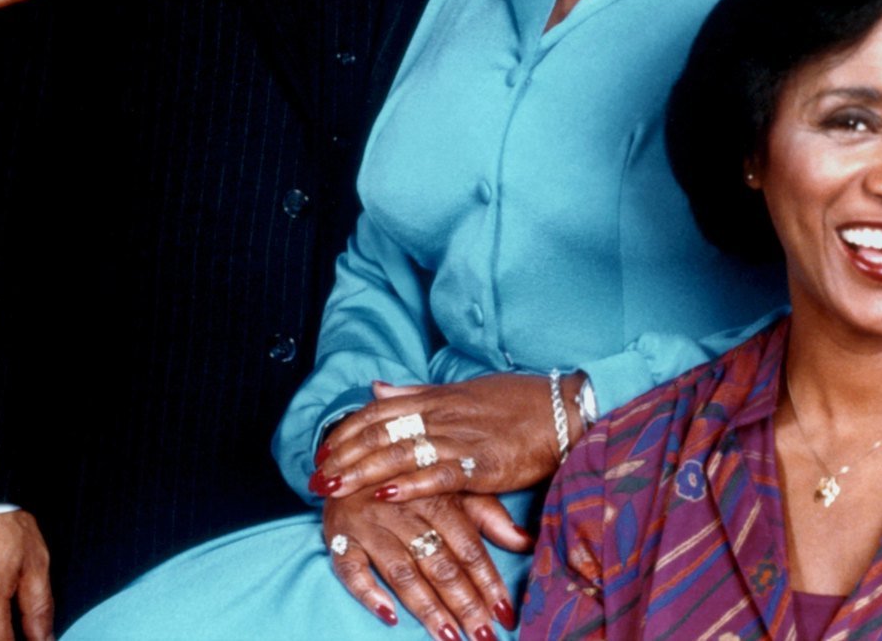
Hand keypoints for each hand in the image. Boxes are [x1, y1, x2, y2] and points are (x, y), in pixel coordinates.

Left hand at [311, 374, 577, 503]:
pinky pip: (440, 475)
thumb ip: (417, 392)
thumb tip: (376, 386)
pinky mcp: (483, 465)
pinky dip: (411, 484)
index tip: (323, 449)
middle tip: (315, 475)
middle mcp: (444, 415)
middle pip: (383, 432)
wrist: (565, 410)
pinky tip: (386, 494)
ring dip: (364, 471)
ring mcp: (462, 439)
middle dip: (345, 455)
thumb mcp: (463, 390)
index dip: (348, 430)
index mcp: (438, 397)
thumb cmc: (517, 402)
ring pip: (403, 453)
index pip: (380, 410)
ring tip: (335, 486)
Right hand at [322, 487, 528, 638]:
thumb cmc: (412, 477)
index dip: (488, 582)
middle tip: (483, 636)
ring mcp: (371, 524)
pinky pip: (351, 569)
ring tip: (448, 637)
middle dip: (464, 604)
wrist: (352, 454)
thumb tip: (527, 542)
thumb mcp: (453, 487)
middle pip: (439, 564)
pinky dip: (368, 592)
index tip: (505, 614)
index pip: (468, 548)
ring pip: (403, 571)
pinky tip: (388, 615)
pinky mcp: (339, 536)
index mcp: (437, 496)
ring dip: (426, 607)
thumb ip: (489, 515)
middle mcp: (405, 510)